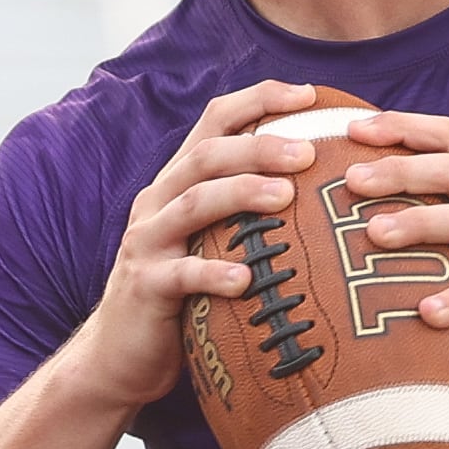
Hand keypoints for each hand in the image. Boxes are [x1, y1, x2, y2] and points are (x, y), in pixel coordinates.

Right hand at [62, 81, 322, 410]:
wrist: (119, 354)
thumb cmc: (185, 295)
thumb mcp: (212, 241)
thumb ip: (248, 212)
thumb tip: (329, 188)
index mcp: (179, 182)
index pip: (216, 121)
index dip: (259, 99)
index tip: (310, 94)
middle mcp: (159, 201)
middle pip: (207, 155)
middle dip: (259, 146)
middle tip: (309, 151)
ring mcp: (148, 243)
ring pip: (193, 204)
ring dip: (241, 194)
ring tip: (286, 196)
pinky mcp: (144, 287)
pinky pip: (180, 276)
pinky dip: (213, 274)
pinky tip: (247, 280)